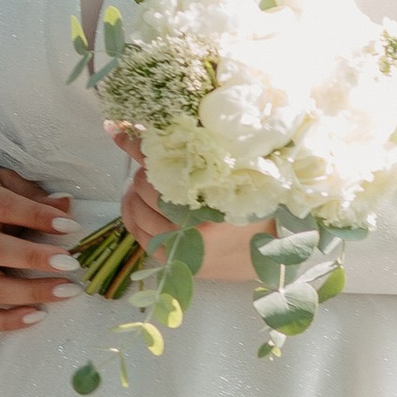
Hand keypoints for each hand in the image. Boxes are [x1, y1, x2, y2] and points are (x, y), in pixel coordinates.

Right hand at [0, 164, 73, 333]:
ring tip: (66, 291)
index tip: (71, 226)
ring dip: (29, 293)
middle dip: (33, 258)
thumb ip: (35, 196)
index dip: (37, 216)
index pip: (3, 207)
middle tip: (70, 263)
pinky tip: (38, 316)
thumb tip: (66, 204)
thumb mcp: (8, 184)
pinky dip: (6, 322)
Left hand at [109, 129, 271, 285]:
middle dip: (142, 174)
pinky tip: (138, 209)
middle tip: (149, 166)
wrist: (276, 252)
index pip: (162, 167)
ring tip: (142, 187)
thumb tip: (159, 133)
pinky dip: (135, 221)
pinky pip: (142, 239)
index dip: (139, 148)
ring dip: (134, 197)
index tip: (121, 133)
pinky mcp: (179, 263)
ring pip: (138, 215)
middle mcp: (194, 226)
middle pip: (146, 190)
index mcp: (212, 198)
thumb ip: (202, 158)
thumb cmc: (260, 207)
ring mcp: (184, 248)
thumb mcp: (236, 176)